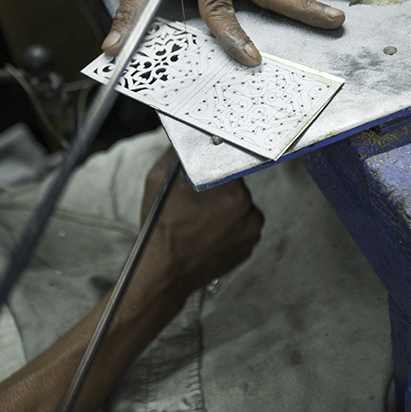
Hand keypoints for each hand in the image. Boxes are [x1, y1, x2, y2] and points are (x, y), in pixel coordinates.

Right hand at [139, 150, 263, 298]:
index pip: (229, 165)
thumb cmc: (161, 231)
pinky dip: (226, 227)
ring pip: (238, 207)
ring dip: (223, 208)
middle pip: (234, 186)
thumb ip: (177, 153)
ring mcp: (250, 234)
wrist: (164, 272)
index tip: (202, 173)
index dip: (212, 166)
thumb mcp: (160, 180)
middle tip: (194, 200)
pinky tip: (205, 232)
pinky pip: (239, 227)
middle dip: (216, 188)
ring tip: (198, 219)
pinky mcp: (247, 248)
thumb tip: (187, 138)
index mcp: (234, 194)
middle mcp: (249, 214)